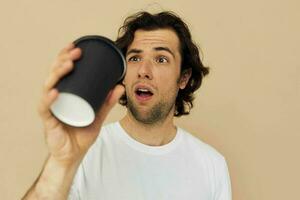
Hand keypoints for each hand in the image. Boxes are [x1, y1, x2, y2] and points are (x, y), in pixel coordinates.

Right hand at [38, 43, 124, 166]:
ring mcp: (50, 109)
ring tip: (69, 65)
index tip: (77, 47)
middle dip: (63, 60)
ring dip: (57, 74)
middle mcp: (54, 98)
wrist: (74, 155)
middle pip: (54, 75)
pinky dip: (49, 100)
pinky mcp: (49, 122)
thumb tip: (120, 85)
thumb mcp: (98, 115)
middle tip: (76, 52)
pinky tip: (55, 91)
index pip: (61, 71)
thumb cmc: (82, 134)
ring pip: (47, 87)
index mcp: (65, 94)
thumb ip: (107, 102)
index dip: (65, 57)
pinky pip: (45, 109)